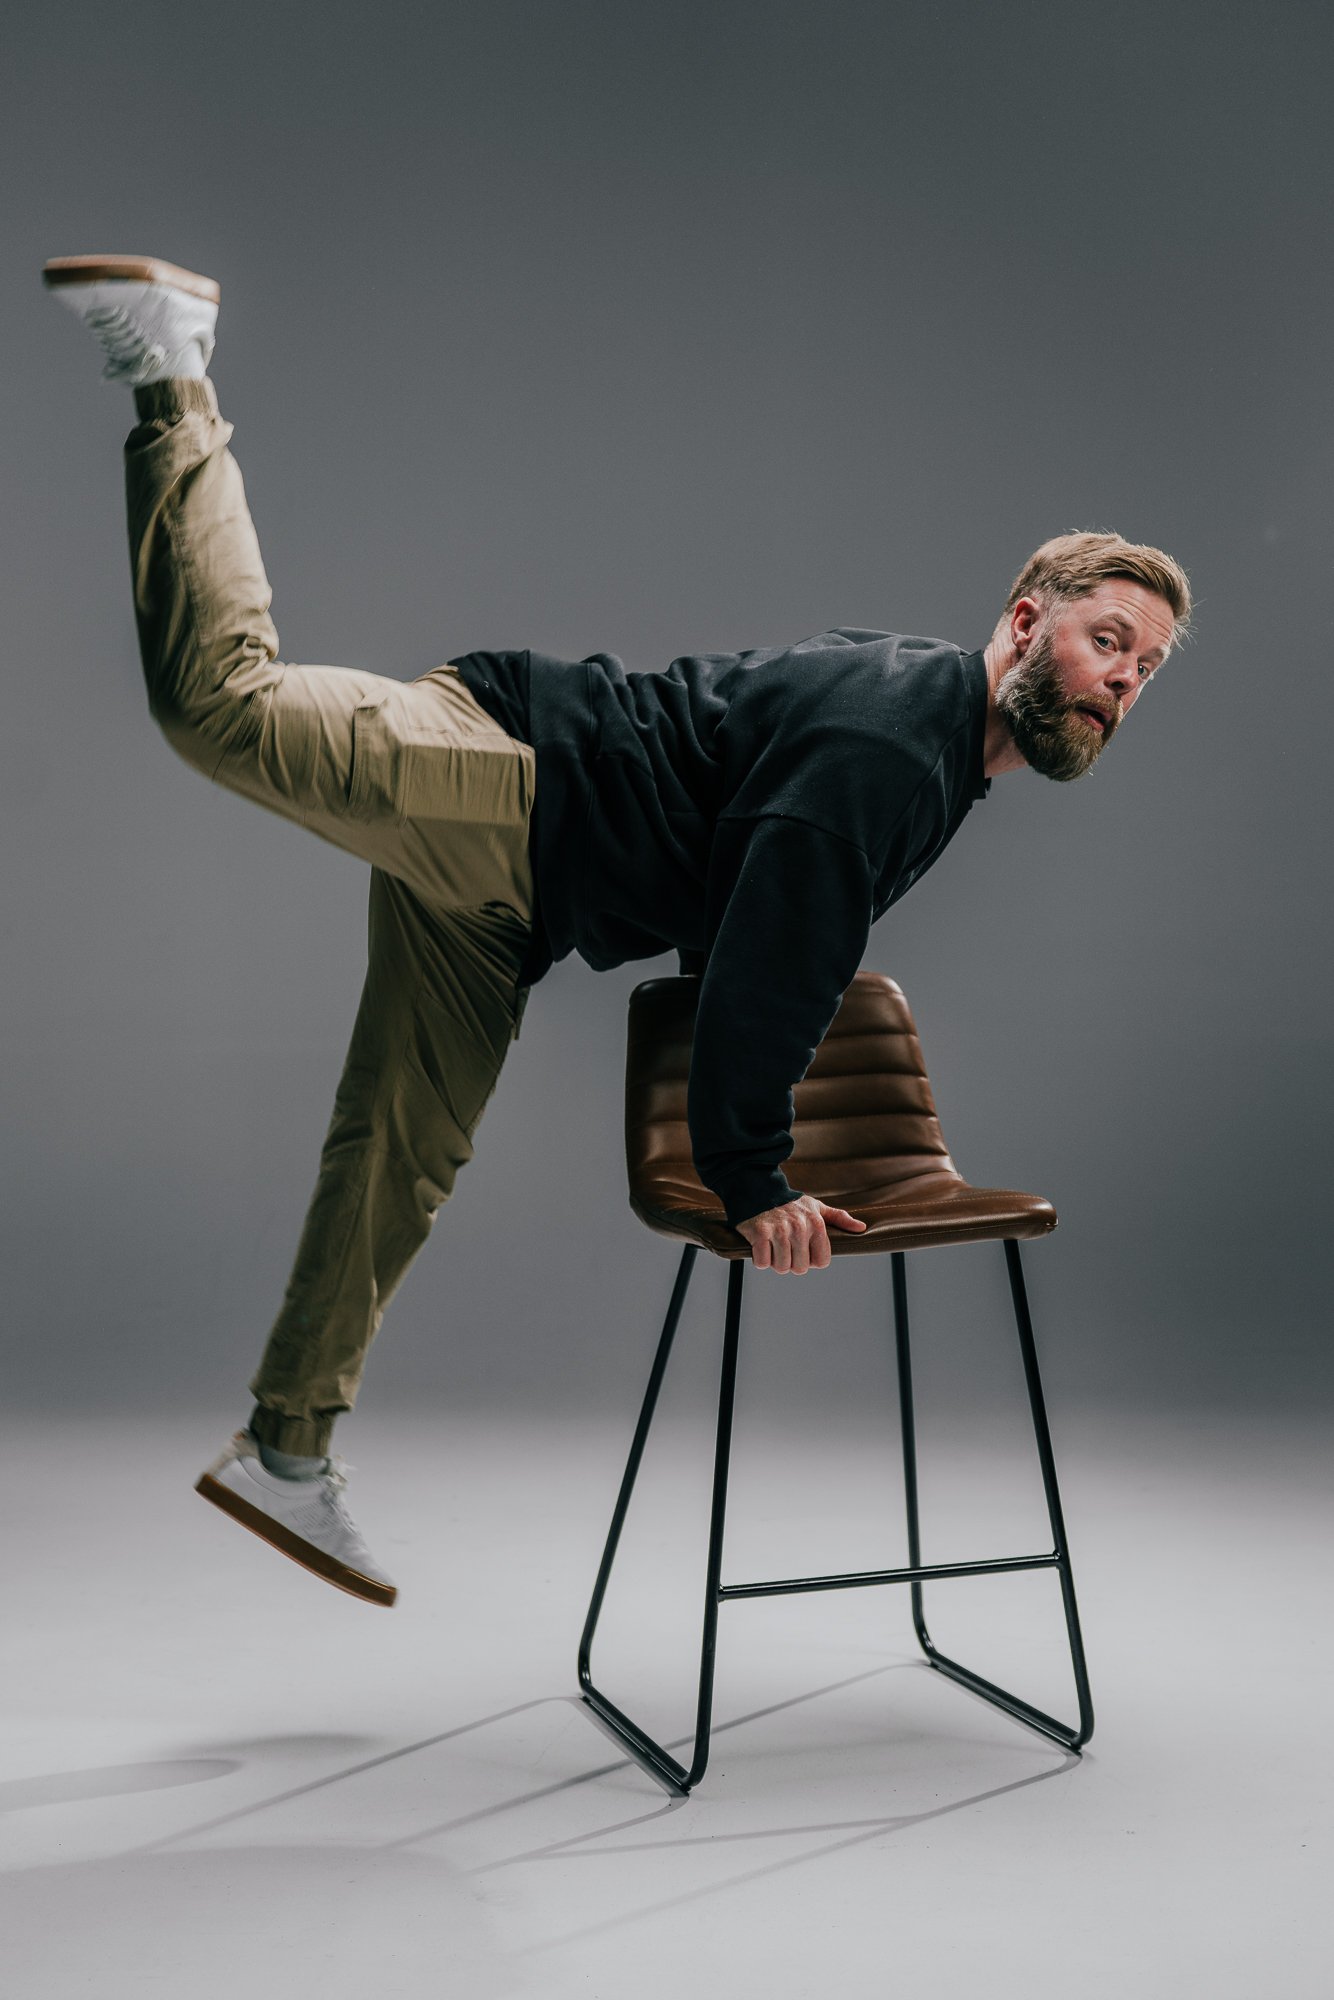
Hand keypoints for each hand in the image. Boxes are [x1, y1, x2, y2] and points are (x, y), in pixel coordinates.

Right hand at [734, 1193, 866, 1272]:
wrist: (760, 1189)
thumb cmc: (790, 1203)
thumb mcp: (817, 1207)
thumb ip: (840, 1218)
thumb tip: (861, 1228)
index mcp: (817, 1224)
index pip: (821, 1262)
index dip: (810, 1259)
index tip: (802, 1249)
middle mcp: (800, 1228)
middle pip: (800, 1268)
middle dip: (791, 1262)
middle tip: (784, 1247)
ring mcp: (779, 1231)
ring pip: (781, 1267)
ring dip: (775, 1261)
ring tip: (773, 1246)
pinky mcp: (759, 1233)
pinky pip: (762, 1262)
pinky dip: (760, 1259)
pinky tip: (761, 1246)